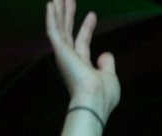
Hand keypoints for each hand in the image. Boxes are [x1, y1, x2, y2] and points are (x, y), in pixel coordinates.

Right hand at [46, 0, 118, 119]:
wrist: (94, 101)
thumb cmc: (103, 95)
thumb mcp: (110, 77)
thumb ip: (107, 64)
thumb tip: (106, 53)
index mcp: (81, 66)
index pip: (82, 42)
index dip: (87, 27)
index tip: (92, 14)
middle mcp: (70, 60)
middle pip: (67, 31)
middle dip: (67, 14)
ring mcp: (64, 56)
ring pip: (59, 28)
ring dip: (59, 11)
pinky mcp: (60, 52)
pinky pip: (54, 31)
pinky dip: (51, 18)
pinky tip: (51, 4)